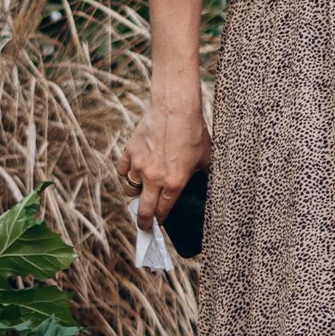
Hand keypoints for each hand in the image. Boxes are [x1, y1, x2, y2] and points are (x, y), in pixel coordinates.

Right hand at [120, 89, 212, 231]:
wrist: (175, 109)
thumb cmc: (194, 132)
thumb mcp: (207, 158)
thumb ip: (205, 175)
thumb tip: (211, 185)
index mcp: (174, 183)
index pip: (162, 213)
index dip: (159, 223)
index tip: (158, 227)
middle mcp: (155, 178)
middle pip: (143, 211)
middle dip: (143, 222)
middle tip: (144, 226)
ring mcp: (140, 166)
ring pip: (130, 189)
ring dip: (136, 191)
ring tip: (144, 187)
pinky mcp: (130, 152)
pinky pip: (123, 171)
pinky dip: (127, 172)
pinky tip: (135, 169)